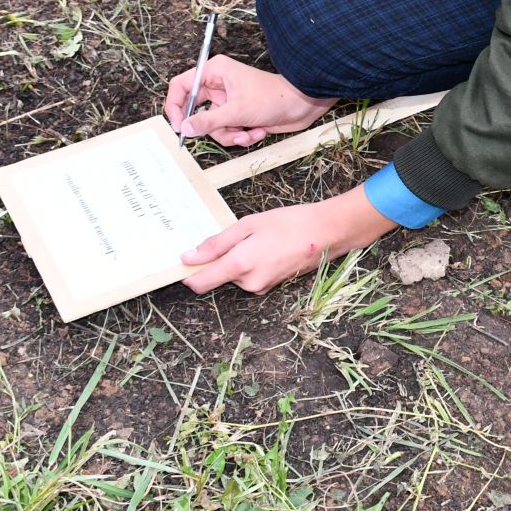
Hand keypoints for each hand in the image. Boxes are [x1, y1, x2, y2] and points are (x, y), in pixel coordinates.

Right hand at [166, 55, 335, 146]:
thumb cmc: (274, 98)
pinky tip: (258, 131)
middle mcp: (218, 85)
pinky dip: (241, 135)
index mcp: (214, 72)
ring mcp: (228, 101)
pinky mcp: (238, 115)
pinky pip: (227, 131)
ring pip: (213, 126)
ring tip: (248, 132)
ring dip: (230, 134)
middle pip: (196, 112)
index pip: (181, 86)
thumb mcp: (237, 111)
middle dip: (212, 127)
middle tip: (223, 132)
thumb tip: (185, 129)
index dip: (175, 106)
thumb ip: (208, 121)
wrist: (304, 105)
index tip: (179, 126)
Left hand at [179, 187, 398, 294]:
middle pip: (219, 276)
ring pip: (235, 276)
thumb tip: (189, 257)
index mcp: (239, 266)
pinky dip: (251, 263)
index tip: (183, 262)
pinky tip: (267, 246)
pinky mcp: (272, 286)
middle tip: (236, 235)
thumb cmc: (289, 223)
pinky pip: (251, 276)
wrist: (327, 233)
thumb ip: (217, 243)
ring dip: (238, 260)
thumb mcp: (249, 224)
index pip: (200, 283)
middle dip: (220, 259)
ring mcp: (262, 287)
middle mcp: (249, 283)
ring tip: (257, 238)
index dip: (187, 275)